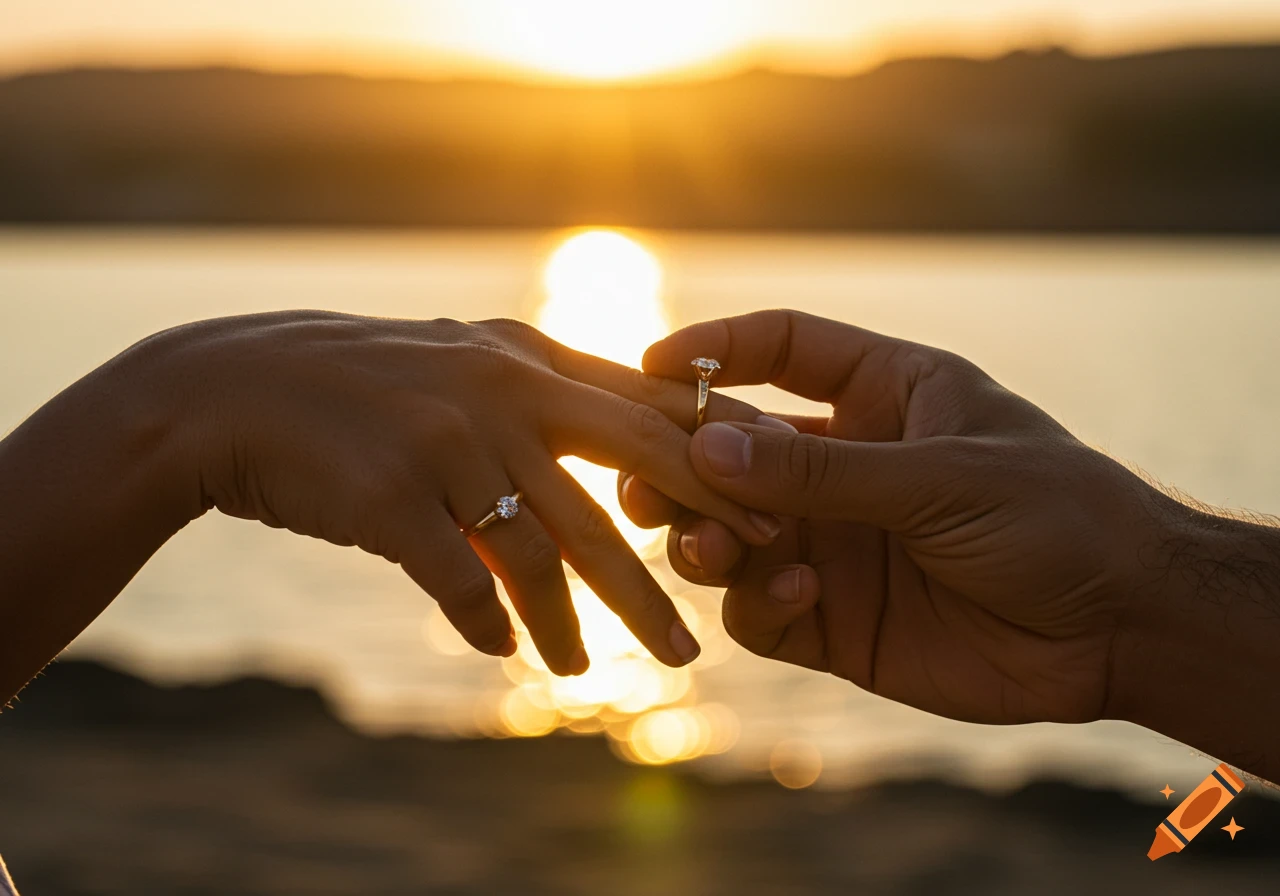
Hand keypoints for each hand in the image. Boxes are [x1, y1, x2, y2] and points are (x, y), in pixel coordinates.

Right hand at [0, 310, 789, 694]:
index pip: (652, 415)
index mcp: (528, 360)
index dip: (718, 469)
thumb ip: (541, 400)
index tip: (771, 519)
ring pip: (543, 551)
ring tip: (592, 675)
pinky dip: (486, 622)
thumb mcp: (460, 366)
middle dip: (672, 565)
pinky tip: (498, 651)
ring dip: (575, 623)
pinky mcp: (391, 496)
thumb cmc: (360, 386)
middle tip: (708, 633)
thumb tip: (620, 450)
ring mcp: (447, 442)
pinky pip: (461, 580)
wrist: (234, 391)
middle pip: (619, 490)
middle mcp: (501, 395)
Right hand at [621, 310, 1180, 724]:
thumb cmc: (1056, 515)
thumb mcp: (942, 475)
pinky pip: (760, 608)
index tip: (648, 365)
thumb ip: (822, 467)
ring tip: (714, 546)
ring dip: (706, 537)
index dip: (711, 350)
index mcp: (881, 397)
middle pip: (730, 450)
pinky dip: (758, 600)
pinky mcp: (833, 618)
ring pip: (728, 533)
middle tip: (645, 484)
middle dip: (681, 463)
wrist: (1122, 628)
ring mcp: (835, 542)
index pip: (779, 350)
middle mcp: (845, 465)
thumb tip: (704, 445)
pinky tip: (800, 591)